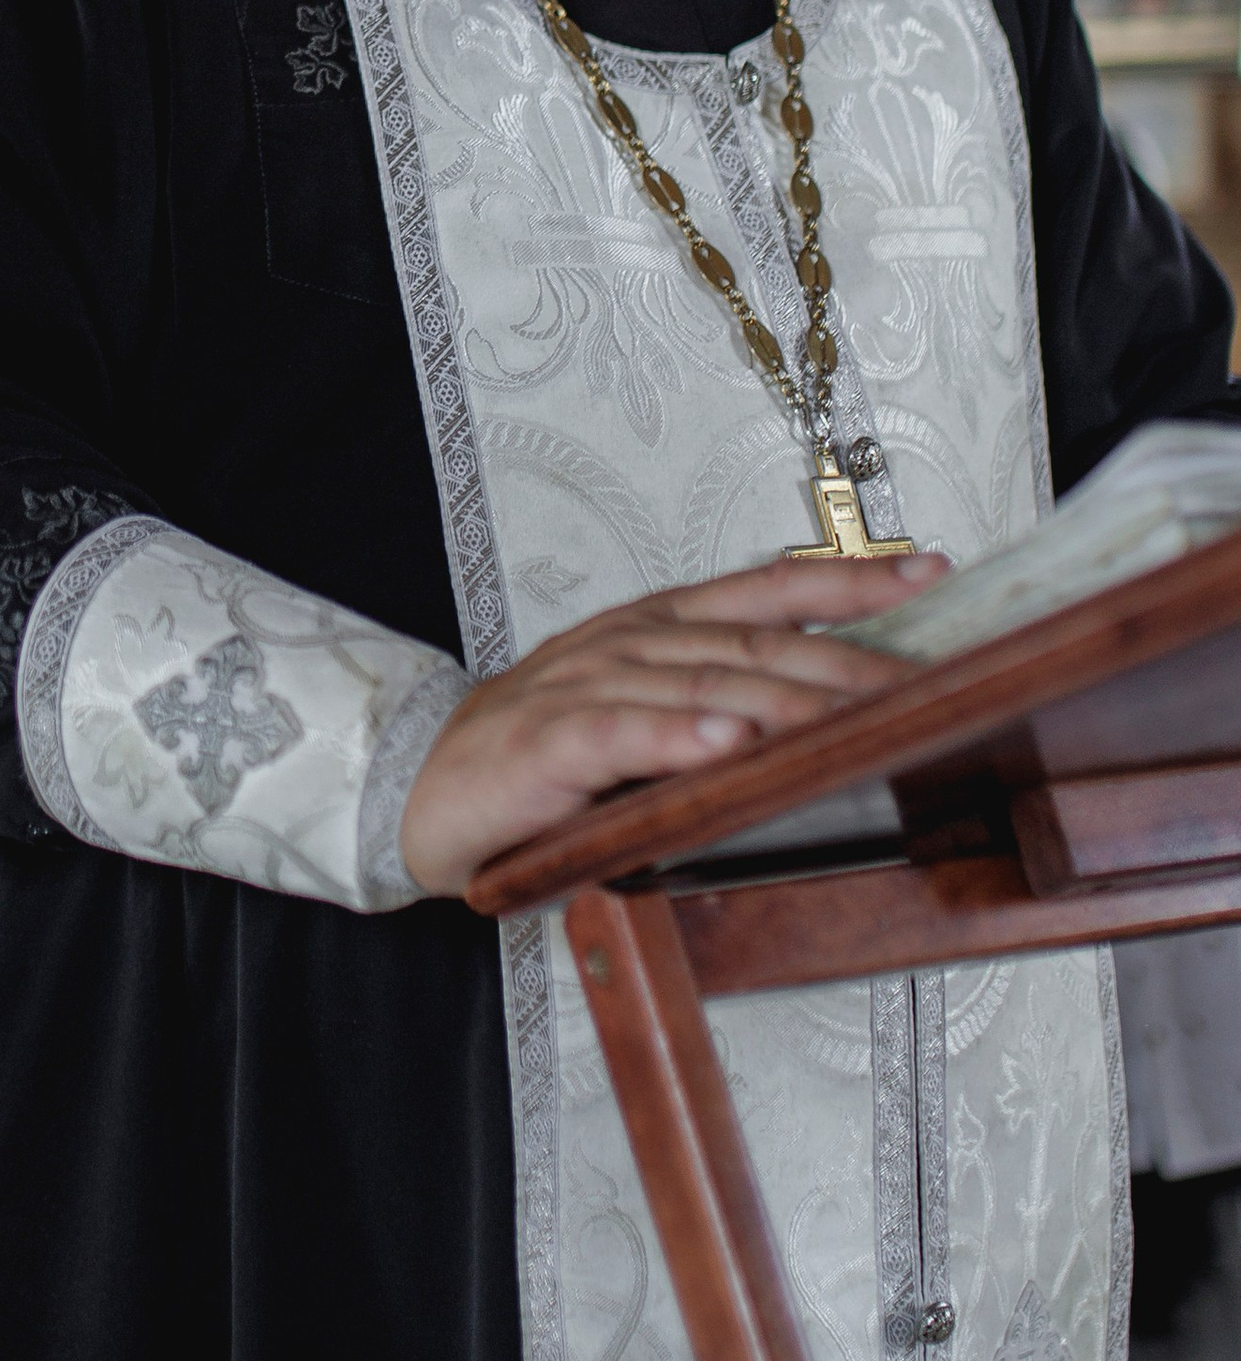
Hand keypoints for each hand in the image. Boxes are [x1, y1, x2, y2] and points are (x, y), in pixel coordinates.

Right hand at [398, 548, 947, 899]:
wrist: (428, 787)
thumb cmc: (546, 755)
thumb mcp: (642, 710)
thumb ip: (719, 700)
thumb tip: (830, 706)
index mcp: (659, 626)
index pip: (768, 590)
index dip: (850, 581)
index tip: (932, 573)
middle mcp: (631, 640)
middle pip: (756, 643)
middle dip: (849, 661)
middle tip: (929, 684)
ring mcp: (587, 684)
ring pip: (703, 686)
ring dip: (784, 704)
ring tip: (854, 719)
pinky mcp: (548, 739)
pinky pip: (618, 732)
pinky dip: (673, 736)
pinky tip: (723, 744)